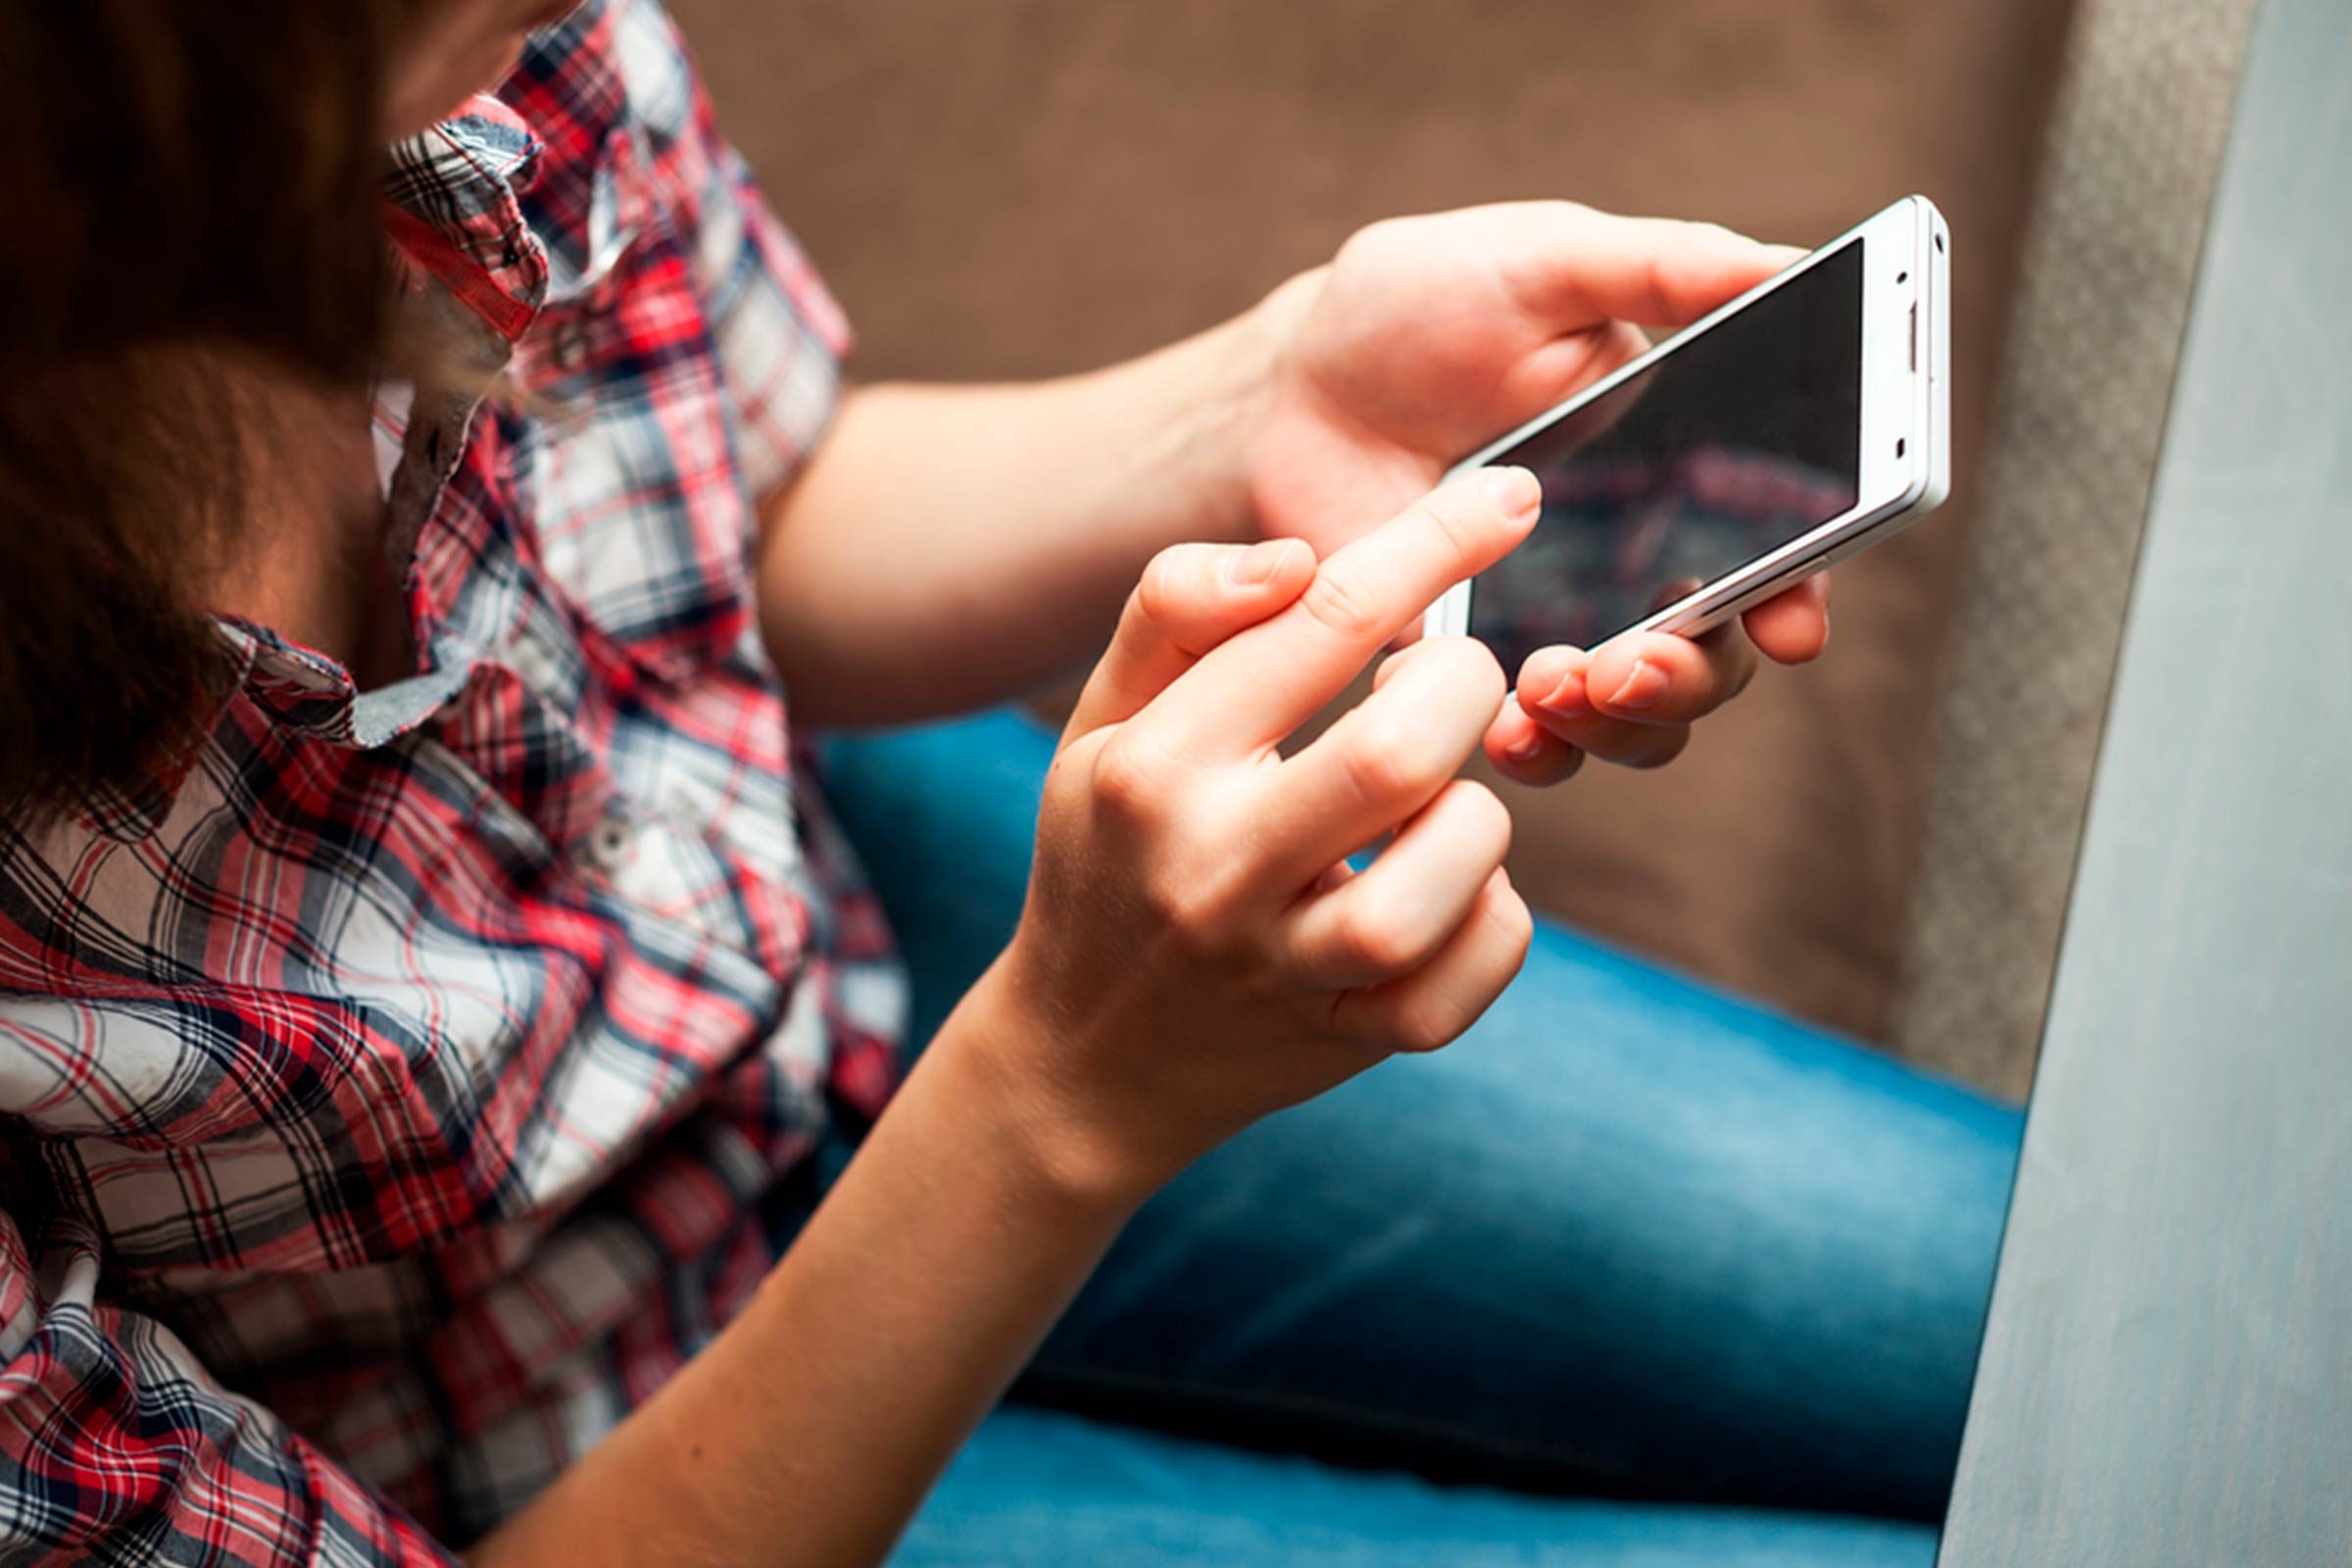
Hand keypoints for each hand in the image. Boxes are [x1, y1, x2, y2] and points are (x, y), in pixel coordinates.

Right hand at [975, 469, 1541, 1198]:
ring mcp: (1285, 969)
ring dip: (1476, 817)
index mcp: (1155, 768)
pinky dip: (1493, 919)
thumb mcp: (1100, 726)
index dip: (1433, 543)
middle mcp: (1215, 868)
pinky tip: (1445, 895)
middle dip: (1462, 689)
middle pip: (1399, 750)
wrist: (1082, 1065)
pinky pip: (1477, 967)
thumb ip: (1176, 614)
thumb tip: (1296, 558)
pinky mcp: (1348, 1042)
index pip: (1317, 621)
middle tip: (1449, 686)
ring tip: (1433, 808)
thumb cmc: (1111, 858)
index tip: (1508, 498)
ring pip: (1453, 867)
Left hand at [1245, 200, 1829, 784]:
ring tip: (1551, 686)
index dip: (1799, 595)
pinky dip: (1533, 750)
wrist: (1285, 388)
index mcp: (1680, 466)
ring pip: (1638, 723)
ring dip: (1619, 727)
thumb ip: (1657, 266)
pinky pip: (1529, 744)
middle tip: (1631, 659)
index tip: (1790, 623)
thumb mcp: (1537, 261)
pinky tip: (1502, 726)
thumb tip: (1782, 263)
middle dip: (1693, 675)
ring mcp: (1555, 627)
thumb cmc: (1412, 308)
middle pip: (1717, 659)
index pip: (1778, 548)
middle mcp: (1634, 561)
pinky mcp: (1470, 670)